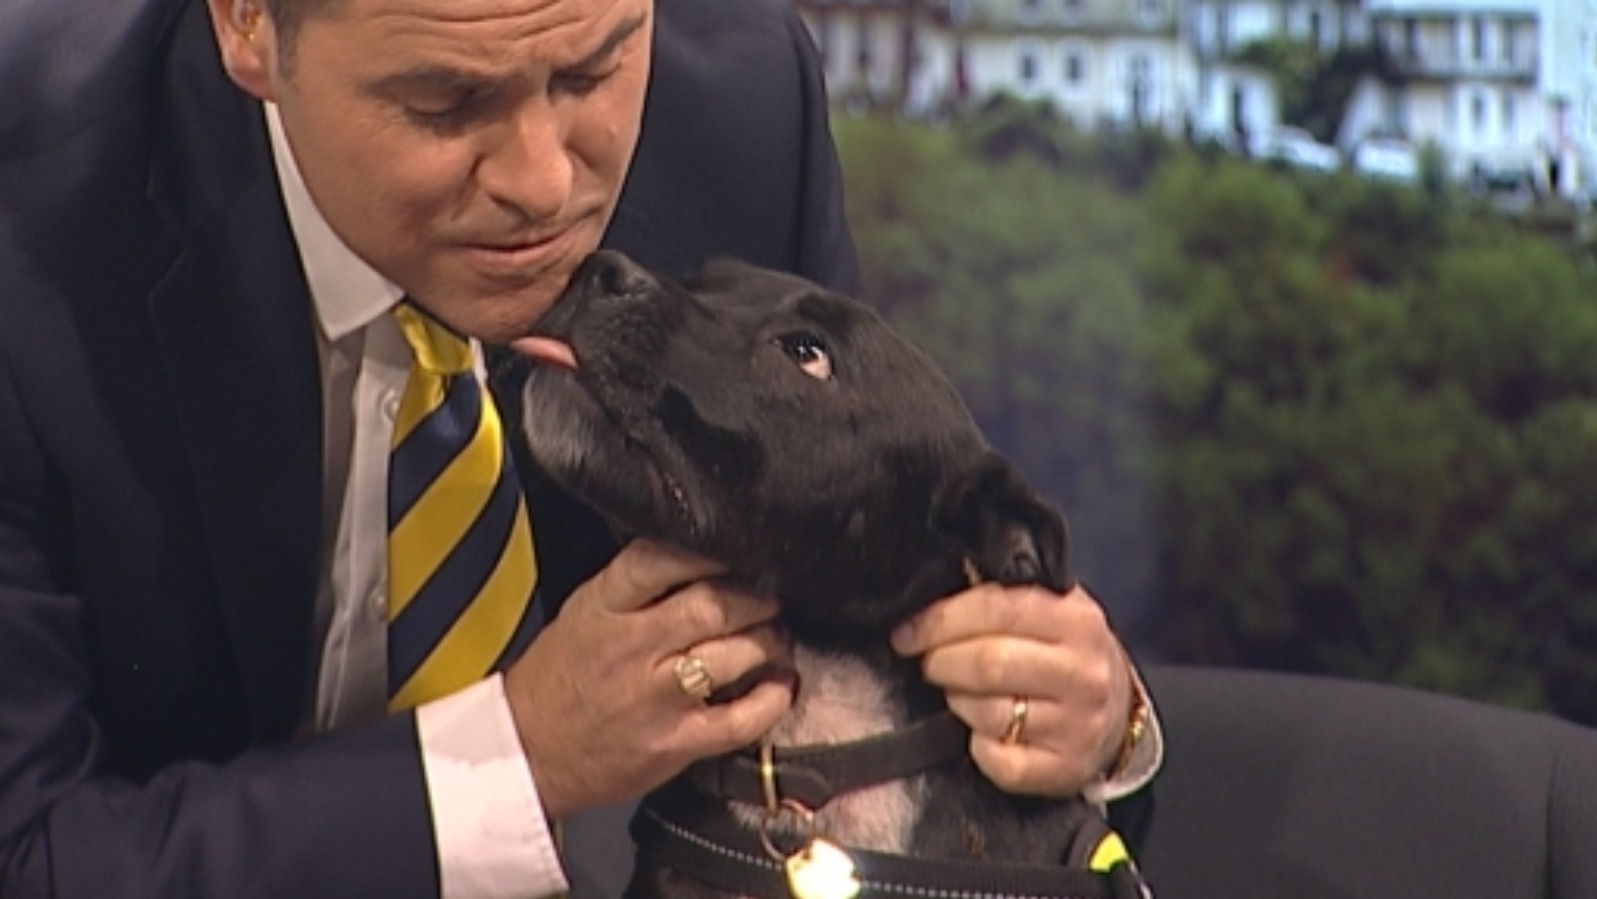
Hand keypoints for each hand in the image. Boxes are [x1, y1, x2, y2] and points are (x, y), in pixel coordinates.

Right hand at [502, 539, 792, 819]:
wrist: (528, 753)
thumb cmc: (559, 679)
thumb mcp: (584, 613)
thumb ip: (637, 587)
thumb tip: (703, 558)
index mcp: (603, 607)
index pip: (660, 559)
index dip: (707, 550)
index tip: (735, 550)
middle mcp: (631, 648)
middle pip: (712, 605)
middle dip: (755, 596)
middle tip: (768, 597)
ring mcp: (655, 699)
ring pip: (734, 654)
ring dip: (770, 640)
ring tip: (775, 637)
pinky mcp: (676, 744)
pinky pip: (743, 719)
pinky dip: (774, 698)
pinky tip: (781, 684)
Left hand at [891, 583, 1129, 796]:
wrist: (1117, 713)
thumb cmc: (1064, 653)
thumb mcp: (1050, 609)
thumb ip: (1000, 597)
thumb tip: (931, 593)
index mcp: (1076, 620)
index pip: (997, 608)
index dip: (940, 620)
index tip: (907, 632)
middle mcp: (1083, 673)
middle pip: (988, 663)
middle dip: (941, 661)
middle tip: (927, 661)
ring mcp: (1076, 725)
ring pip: (988, 713)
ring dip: (957, 700)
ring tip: (958, 691)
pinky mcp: (1064, 769)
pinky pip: (997, 761)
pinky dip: (978, 746)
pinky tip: (983, 731)